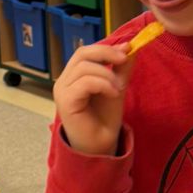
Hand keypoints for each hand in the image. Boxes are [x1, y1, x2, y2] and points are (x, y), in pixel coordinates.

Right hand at [53, 40, 130, 157]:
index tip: (127, 49)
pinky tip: (113, 94)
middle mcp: (64, 81)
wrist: (101, 145)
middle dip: (106, 54)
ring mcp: (62, 91)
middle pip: (82, 53)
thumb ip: (120, 68)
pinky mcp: (66, 102)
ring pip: (84, 67)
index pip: (85, 51)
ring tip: (118, 88)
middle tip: (124, 60)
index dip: (106, 48)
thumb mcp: (116, 86)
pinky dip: (102, 84)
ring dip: (107, 75)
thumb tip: (129, 47)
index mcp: (73, 75)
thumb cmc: (104, 118)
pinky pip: (84, 83)